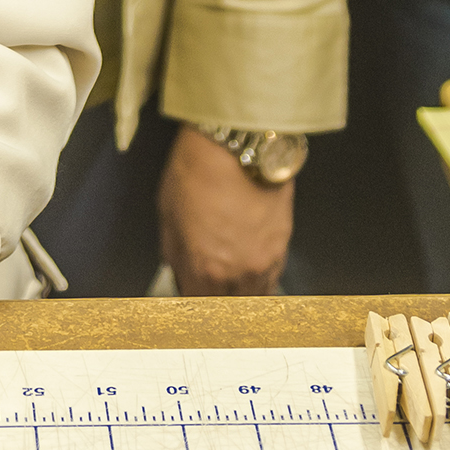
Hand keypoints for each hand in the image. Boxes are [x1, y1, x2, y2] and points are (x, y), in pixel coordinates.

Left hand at [158, 124, 294, 294]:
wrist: (239, 141)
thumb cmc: (201, 167)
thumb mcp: (168, 212)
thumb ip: (174, 252)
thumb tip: (177, 270)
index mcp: (205, 266)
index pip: (197, 307)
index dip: (191, 305)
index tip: (189, 300)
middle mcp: (238, 271)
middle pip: (227, 308)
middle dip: (215, 304)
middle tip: (208, 294)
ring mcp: (263, 260)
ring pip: (253, 298)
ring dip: (240, 297)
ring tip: (229, 289)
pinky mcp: (282, 245)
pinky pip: (272, 279)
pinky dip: (260, 282)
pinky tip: (250, 275)